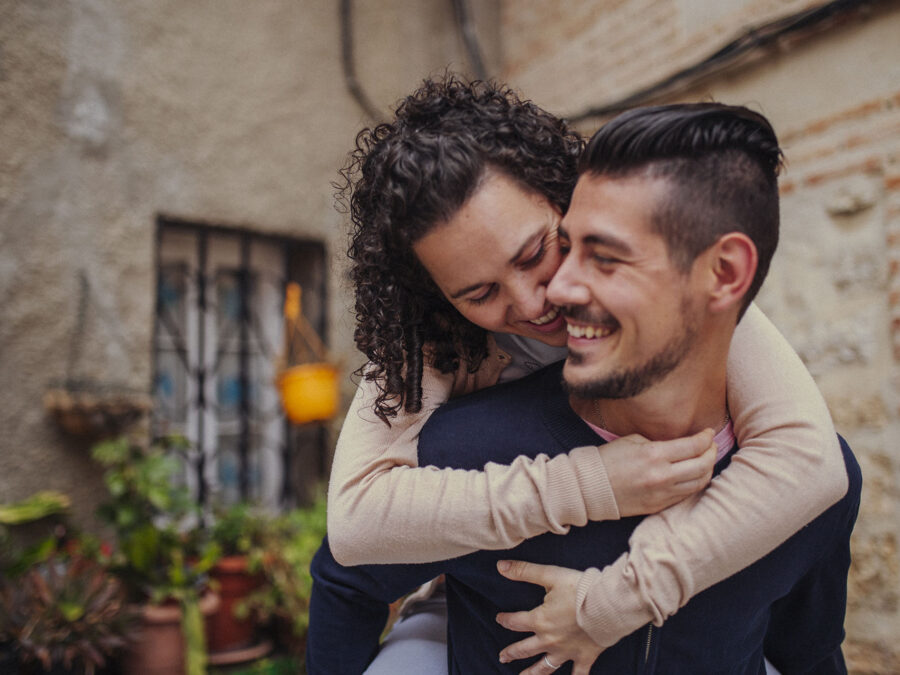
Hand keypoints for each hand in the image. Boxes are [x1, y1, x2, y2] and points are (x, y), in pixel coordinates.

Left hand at [495, 560, 600, 674]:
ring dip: (532, 673)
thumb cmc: (581, 589)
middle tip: (502, 657)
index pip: (515, 622)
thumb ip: (524, 571)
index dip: (505, 620)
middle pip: (525, 649)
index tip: (499, 619)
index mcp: (540, 621)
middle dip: (511, 652)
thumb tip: (500, 566)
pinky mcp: (584, 657)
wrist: (609, 605)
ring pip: (545, 667)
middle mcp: (549, 640)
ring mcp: (567, 651)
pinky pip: (578, 674)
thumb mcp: (550, 575)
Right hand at [599, 429, 715, 516]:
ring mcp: (661, 494)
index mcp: (654, 455)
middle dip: (711, 452)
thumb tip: (680, 445)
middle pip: (702, 465)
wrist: (589, 487)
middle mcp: (662, 476)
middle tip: (710, 445)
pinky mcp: (658, 506)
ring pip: (699, 483)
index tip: (708, 432)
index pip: (693, 446)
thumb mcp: (632, 441)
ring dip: (707, 469)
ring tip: (705, 460)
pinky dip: (694, 483)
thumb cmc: (608, 459)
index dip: (705, 438)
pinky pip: (685, 495)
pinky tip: (693, 475)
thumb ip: (659, 442)